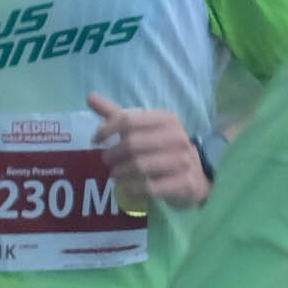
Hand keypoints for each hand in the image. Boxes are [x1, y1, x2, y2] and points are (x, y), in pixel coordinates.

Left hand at [88, 95, 209, 212]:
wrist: (196, 175)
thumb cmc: (163, 148)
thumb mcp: (142, 129)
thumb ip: (117, 115)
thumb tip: (90, 97)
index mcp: (166, 119)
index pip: (128, 120)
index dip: (107, 130)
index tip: (95, 141)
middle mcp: (177, 137)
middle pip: (132, 143)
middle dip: (113, 154)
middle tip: (106, 161)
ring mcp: (183, 160)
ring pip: (140, 165)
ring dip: (120, 172)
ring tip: (115, 175)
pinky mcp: (184, 183)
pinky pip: (150, 187)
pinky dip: (133, 190)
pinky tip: (127, 190)